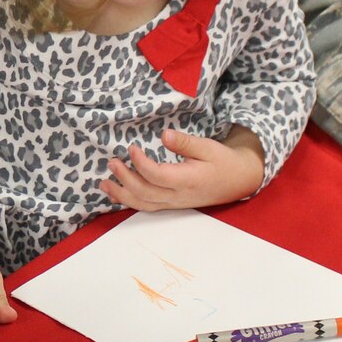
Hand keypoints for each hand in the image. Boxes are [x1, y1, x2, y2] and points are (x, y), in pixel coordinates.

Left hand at [100, 128, 264, 211]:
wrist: (238, 181)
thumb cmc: (222, 161)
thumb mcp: (209, 147)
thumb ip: (186, 143)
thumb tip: (164, 135)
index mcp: (188, 180)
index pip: (158, 175)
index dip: (141, 163)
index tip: (131, 147)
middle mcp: (179, 196)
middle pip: (146, 192)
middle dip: (125, 179)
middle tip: (112, 162)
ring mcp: (175, 203)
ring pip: (144, 204)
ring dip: (122, 194)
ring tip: (104, 183)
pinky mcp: (172, 204)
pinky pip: (148, 206)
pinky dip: (130, 201)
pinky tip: (116, 193)